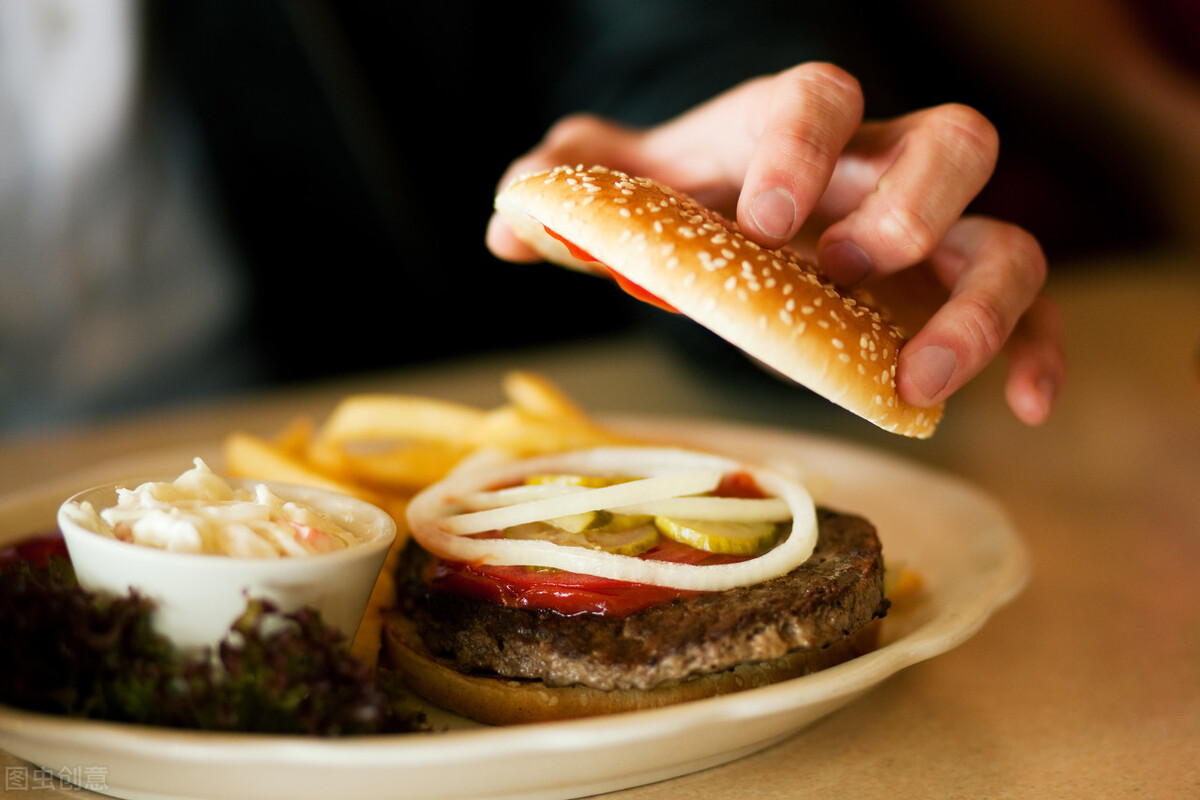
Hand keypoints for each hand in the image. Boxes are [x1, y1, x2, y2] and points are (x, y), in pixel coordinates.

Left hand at [487, 62, 1064, 424]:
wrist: (750, 215)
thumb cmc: (691, 196)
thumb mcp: (626, 185)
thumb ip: (567, 185)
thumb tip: (509, 223)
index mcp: (796, 126)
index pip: (821, 96)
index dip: (804, 146)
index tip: (766, 218)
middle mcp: (884, 165)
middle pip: (952, 143)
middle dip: (907, 207)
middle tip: (841, 272)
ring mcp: (935, 232)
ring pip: (1007, 238)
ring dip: (981, 309)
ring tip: (921, 378)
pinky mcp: (957, 294)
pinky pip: (1035, 309)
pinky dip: (1040, 353)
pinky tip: (1026, 409)